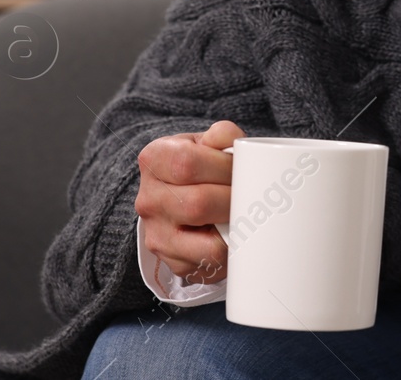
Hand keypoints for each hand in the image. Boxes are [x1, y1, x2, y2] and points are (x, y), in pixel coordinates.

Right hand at [134, 119, 242, 285]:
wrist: (180, 194)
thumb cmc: (201, 164)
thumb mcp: (207, 142)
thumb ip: (222, 136)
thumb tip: (234, 144)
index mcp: (154, 159)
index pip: (186, 164)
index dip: (222, 167)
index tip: (241, 168)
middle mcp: (148, 199)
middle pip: (197, 204)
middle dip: (234, 199)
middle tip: (252, 194)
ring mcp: (157, 235)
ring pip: (207, 244)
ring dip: (236, 229)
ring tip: (245, 214)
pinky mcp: (172, 262)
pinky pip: (211, 264)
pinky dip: (232, 250)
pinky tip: (235, 234)